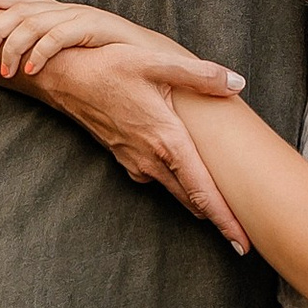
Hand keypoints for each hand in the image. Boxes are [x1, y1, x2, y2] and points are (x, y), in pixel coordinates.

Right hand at [0, 0, 251, 246]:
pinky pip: (157, 179)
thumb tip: (237, 81)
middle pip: (192, 201)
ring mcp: (135, 161)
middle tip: (243, 240)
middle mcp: (151, 158)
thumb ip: (200, 75)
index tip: (243, 244)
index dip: (224, 220)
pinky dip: (177, 186)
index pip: (202, 192)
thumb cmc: (109, 66)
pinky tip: (185, 177)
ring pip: (175, 191)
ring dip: (199, 205)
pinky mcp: (125, 158)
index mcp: (166, 140)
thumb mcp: (155, 62)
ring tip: (224, 214)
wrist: (64, 78)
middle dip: (219, 221)